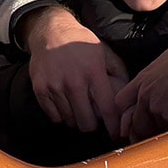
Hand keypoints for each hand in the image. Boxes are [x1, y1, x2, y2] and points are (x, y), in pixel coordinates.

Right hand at [23, 7, 128, 136]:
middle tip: (93, 119)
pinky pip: (54, 117)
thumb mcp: (104, 52)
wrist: (50, 31)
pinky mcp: (40, 89)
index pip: (107, 109)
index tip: (116, 136)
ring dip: (76, 119)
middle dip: (92, 125)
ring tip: (78, 107)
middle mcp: (74, 81)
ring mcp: (55, 86)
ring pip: (70, 121)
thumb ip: (117, 72)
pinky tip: (65, 103)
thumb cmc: (81, 43)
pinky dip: (61, 115)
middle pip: (86, 123)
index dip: (113, 127)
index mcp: (93, 72)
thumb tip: (126, 95)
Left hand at [116, 34, 167, 142]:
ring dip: (161, 133)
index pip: (121, 103)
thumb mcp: (166, 61)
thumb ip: (157, 78)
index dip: (126, 115)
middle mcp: (144, 95)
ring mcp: (155, 107)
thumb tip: (162, 85)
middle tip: (152, 134)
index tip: (131, 122)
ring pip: (151, 131)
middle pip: (134, 123)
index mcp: (142, 79)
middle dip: (142, 131)